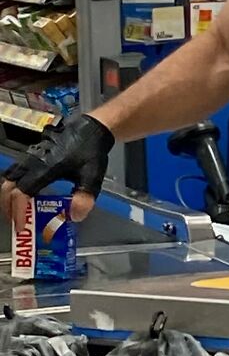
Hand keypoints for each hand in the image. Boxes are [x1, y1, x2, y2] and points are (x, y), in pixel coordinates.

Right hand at [0, 114, 114, 230]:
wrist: (92, 128)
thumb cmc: (91, 151)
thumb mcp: (92, 176)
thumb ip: (84, 197)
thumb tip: (75, 217)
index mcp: (45, 168)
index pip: (22, 193)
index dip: (18, 212)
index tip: (20, 227)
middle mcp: (33, 161)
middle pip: (8, 186)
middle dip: (8, 206)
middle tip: (15, 221)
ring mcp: (31, 155)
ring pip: (9, 177)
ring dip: (9, 195)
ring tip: (17, 210)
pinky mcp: (33, 153)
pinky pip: (16, 170)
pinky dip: (15, 185)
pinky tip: (26, 194)